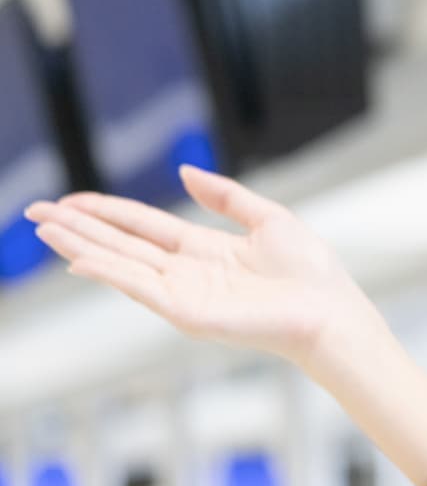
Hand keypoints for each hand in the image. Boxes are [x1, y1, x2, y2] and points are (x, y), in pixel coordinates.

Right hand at [29, 165, 426, 485]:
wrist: (331, 312)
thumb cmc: (311, 274)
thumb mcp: (267, 219)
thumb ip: (225, 195)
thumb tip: (184, 171)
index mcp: (204, 251)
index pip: (143, 227)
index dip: (106, 212)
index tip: (71, 200)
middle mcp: (187, 274)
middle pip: (121, 244)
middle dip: (78, 228)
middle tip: (35, 211)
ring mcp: (184, 295)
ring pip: (121, 264)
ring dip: (81, 246)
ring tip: (44, 228)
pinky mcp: (188, 314)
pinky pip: (141, 289)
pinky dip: (109, 273)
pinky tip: (79, 259)